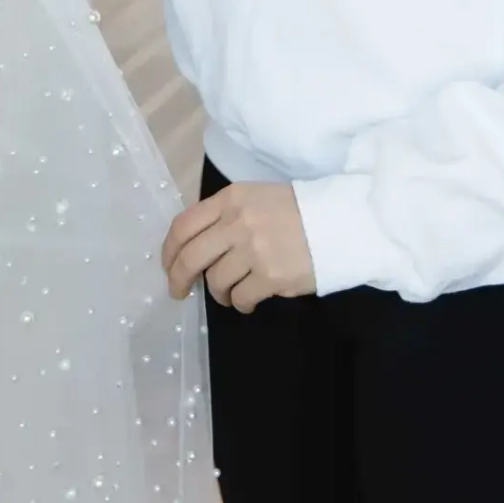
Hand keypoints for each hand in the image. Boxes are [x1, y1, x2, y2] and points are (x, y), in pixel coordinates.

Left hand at [162, 181, 315, 313]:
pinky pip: (240, 298)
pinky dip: (240, 304)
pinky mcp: (270, 276)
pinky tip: (248, 301)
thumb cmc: (294, 211)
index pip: (184, 225)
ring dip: (219, 293)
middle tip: (180, 292)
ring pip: (216, 281)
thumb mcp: (254, 199)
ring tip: (231, 293)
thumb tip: (195, 247)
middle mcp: (237, 221)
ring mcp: (253, 249)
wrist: (336, 223)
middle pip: (191, 256)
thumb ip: (224, 216)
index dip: (169, 250)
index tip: (167, 266)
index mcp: (230, 199)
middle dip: (179, 279)